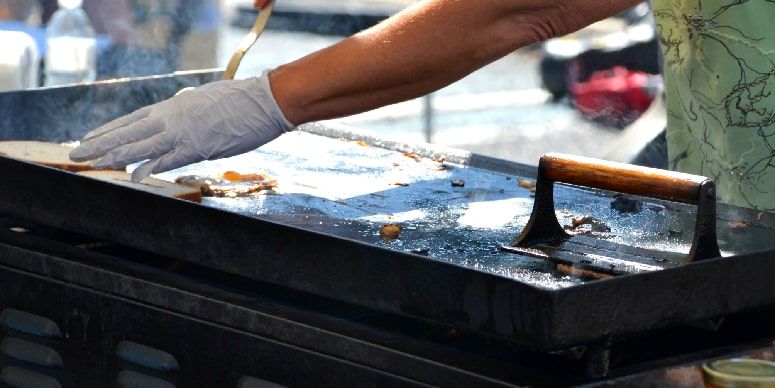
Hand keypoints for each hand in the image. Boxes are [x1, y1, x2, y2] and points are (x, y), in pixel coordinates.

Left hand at [70, 71, 294, 181]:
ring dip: (115, 155)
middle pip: (127, 132)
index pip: (131, 119)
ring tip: (93, 164)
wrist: (260, 101)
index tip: (90, 138)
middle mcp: (170, 118)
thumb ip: (187, 114)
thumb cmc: (238, 102)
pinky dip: (149, 167)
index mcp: (172, 107)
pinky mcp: (197, 147)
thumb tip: (180, 120)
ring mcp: (181, 132)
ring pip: (140, 145)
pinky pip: (167, 159)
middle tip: (77, 155)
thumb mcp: (204, 103)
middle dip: (99, 144)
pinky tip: (132, 176)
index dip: (109, 130)